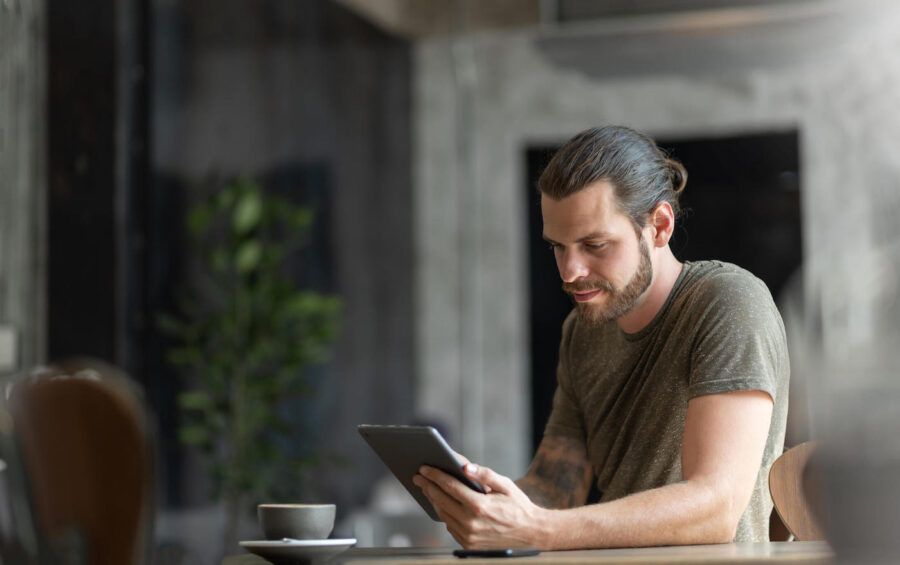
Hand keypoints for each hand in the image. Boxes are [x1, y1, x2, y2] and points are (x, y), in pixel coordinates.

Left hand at [412, 462, 548, 548]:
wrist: (532, 533)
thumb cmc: (518, 506)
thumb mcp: (505, 485)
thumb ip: (484, 474)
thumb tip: (464, 466)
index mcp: (479, 505)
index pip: (450, 486)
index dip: (435, 475)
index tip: (424, 467)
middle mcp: (471, 522)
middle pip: (441, 500)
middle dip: (428, 486)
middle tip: (418, 476)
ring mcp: (468, 536)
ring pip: (443, 514)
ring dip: (433, 500)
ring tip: (427, 488)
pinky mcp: (468, 545)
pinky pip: (451, 526)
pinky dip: (444, 513)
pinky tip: (441, 503)